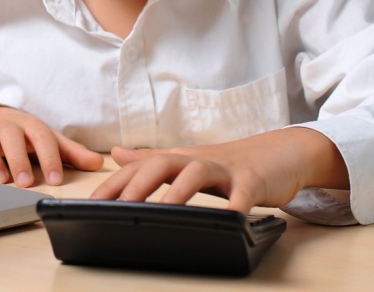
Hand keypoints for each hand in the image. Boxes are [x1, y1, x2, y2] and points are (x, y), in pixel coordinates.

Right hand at [0, 105, 103, 186]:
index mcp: (29, 125)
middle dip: (18, 158)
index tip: (55, 179)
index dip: (49, 157)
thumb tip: (97, 164)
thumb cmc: (23, 134)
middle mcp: (6, 125)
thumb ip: (71, 153)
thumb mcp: (48, 140)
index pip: (41, 136)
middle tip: (25, 181)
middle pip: (11, 134)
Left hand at [89, 127, 349, 214]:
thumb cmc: (230, 163)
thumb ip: (151, 160)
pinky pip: (243, 193)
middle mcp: (198, 159)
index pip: (139, 167)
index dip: (115, 183)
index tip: (92, 203)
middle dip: (138, 184)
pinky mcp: (253, 180)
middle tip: (119, 206)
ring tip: (163, 212)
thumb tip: (116, 154)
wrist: (281, 153)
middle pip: (163, 164)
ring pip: (197, 172)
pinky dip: (236, 206)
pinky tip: (228, 221)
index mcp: (179, 159)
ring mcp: (226, 168)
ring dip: (178, 192)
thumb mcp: (186, 160)